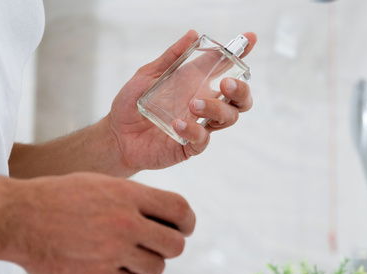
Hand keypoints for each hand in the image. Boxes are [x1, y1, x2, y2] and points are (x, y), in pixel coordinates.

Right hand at [8, 173, 194, 273]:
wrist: (16, 218)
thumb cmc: (56, 197)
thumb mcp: (99, 184)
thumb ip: (133, 199)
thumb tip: (163, 217)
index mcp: (129, 195)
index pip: (180, 210)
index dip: (187, 222)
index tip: (183, 229)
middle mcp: (126, 223)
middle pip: (175, 245)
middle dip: (167, 247)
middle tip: (152, 246)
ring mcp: (113, 251)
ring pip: (156, 268)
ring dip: (145, 265)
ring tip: (126, 257)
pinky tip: (108, 269)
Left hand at [106, 30, 256, 174]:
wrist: (116, 135)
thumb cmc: (132, 105)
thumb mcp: (148, 75)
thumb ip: (171, 57)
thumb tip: (192, 34)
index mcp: (198, 85)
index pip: (226, 69)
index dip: (240, 55)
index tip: (250, 39)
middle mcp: (204, 106)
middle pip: (240, 100)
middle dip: (240, 90)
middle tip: (226, 84)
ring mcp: (200, 126)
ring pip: (228, 118)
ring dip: (216, 109)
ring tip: (194, 104)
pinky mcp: (189, 146)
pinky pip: (203, 140)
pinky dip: (194, 130)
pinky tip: (178, 124)